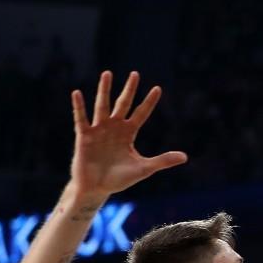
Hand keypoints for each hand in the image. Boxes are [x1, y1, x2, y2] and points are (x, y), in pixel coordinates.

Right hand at [70, 71, 186, 197]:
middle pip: (123, 104)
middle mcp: (114, 128)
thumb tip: (185, 157)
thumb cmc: (119, 179)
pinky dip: (79, 106)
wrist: (97, 188)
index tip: (158, 88)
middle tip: (135, 74)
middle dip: (129, 90)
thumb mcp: (144, 168)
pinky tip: (77, 93)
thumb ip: (162, 161)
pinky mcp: (84, 136)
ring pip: (102, 106)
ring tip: (107, 73)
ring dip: (104, 90)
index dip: (149, 102)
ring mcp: (99, 130)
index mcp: (128, 133)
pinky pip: (81, 119)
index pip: (141, 113)